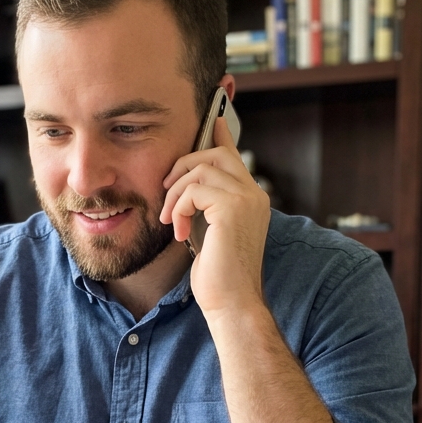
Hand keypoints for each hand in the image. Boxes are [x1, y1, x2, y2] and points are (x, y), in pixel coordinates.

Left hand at [160, 116, 271, 316]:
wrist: (231, 304)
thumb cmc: (218, 278)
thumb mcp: (210, 234)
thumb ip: (206, 208)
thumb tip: (188, 189)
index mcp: (252, 199)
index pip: (234, 156)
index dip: (220, 135)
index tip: (214, 119)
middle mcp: (254, 194)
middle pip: (216, 154)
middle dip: (184, 165)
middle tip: (167, 190)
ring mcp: (246, 198)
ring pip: (200, 169)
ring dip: (176, 194)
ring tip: (173, 221)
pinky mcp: (232, 207)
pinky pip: (193, 190)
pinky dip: (179, 208)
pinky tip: (181, 233)